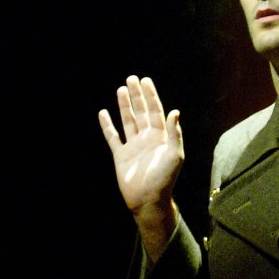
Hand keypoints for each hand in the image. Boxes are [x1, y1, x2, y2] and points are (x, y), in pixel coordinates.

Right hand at [98, 76, 183, 213]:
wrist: (148, 199)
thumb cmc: (165, 179)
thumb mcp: (174, 155)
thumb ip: (174, 133)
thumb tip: (175, 112)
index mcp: (161, 137)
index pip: (156, 111)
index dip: (151, 96)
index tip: (146, 81)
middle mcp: (147, 138)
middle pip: (141, 112)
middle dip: (137, 96)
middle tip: (131, 79)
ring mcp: (133, 146)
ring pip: (128, 120)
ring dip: (124, 106)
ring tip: (120, 89)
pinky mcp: (121, 155)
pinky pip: (113, 137)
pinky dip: (107, 125)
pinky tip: (103, 113)